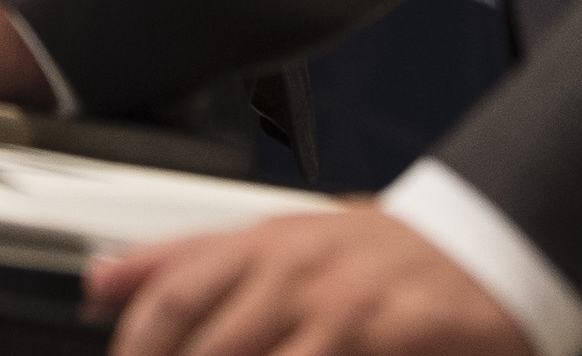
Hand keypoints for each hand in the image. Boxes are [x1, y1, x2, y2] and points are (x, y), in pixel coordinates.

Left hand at [90, 211, 532, 355]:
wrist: (484, 246)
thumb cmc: (374, 256)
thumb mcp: (277, 240)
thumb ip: (184, 261)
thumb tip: (97, 282)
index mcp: (261, 244)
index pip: (172, 292)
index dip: (138, 341)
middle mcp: (294, 271)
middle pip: (208, 340)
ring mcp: (342, 306)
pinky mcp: (387, 333)